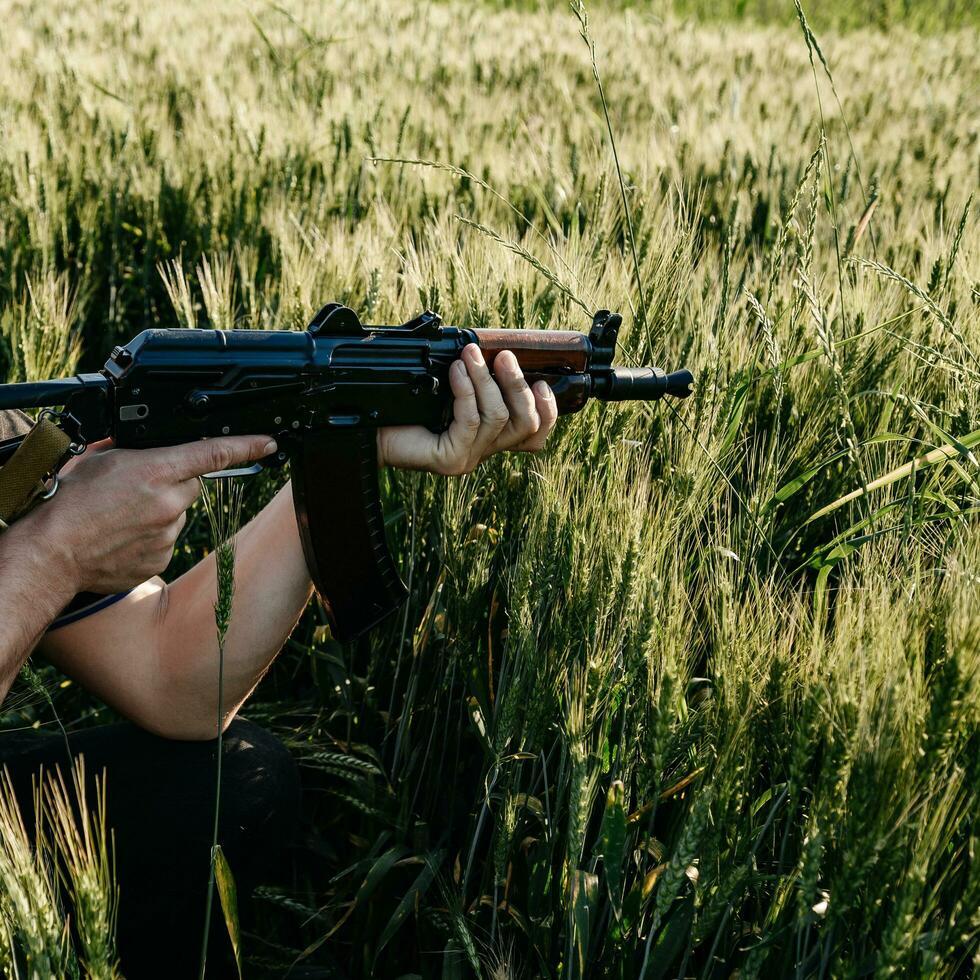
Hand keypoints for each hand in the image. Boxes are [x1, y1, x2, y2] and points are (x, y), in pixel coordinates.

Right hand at [26, 435, 275, 593]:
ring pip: (178, 514)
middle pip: (191, 485)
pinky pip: (165, 541)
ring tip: (122, 517)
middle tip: (138, 490)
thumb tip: (149, 443)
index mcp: (156, 470)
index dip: (247, 445)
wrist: (52, 552)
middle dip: (173, 483)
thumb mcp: (100, 458)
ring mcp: (168, 534)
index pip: (213, 453)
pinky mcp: (162, 559)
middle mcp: (168, 503)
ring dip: (159, 512)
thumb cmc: (69, 502)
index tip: (268, 443)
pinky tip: (123, 536)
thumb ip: (134, 449)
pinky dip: (149, 537)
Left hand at [377, 344, 557, 474]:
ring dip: (486, 379)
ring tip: (468, 356)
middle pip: (526, 425)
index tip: (541, 382)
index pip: (534, 435)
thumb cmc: (404, 404)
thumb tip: (490, 346)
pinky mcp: (450, 459)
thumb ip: (474, 376)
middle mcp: (483, 450)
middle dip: (519, 386)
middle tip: (504, 357)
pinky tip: (455, 372)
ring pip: (498, 417)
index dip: (548, 410)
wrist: (367, 427)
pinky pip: (470, 420)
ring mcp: (468, 457)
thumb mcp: (447, 385)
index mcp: (489, 435)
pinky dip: (466, 390)